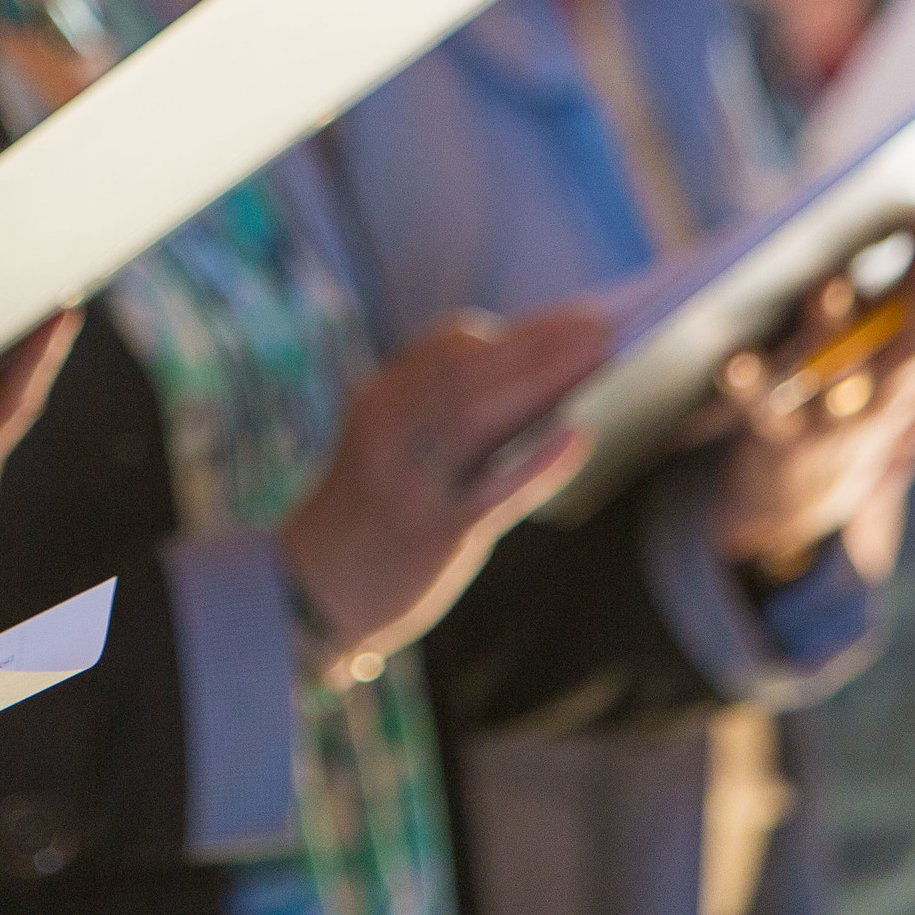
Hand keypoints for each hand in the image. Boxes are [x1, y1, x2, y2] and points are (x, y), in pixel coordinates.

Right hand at [277, 308, 610, 677]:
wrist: (309, 596)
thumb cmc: (366, 518)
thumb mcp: (386, 449)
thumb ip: (442, 415)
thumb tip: (542, 386)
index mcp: (378, 403)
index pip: (446, 347)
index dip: (512, 331)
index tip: (568, 319)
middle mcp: (389, 432)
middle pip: (472, 371)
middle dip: (541, 342)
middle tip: (605, 323)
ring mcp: (410, 482)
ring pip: (481, 413)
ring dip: (546, 377)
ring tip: (604, 357)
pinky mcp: (433, 533)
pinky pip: (493, 491)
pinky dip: (538, 460)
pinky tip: (578, 434)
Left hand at [711, 225, 914, 575]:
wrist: (794, 519)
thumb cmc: (846, 434)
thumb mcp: (897, 395)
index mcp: (904, 393)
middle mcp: (876, 409)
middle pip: (910, 350)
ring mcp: (828, 428)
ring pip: (836, 376)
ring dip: (834, 328)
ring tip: (832, 283)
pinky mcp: (776, 442)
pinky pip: (760, 412)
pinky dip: (746, 388)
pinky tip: (733, 361)